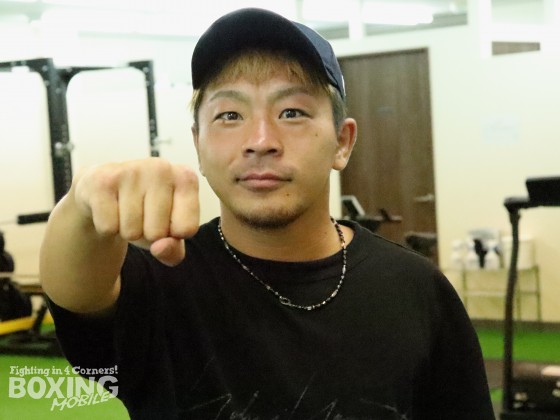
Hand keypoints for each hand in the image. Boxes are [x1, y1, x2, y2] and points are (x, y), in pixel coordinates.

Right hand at [72, 158, 198, 265]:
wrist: (104, 192)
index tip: (165, 219)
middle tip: (140, 214)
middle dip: (146, 234)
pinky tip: (109, 207)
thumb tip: (160, 247)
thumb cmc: (145, 214)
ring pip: (131, 232)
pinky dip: (107, 226)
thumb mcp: (168, 235)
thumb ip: (174, 250)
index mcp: (186, 178)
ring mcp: (132, 170)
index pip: (187, 229)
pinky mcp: (102, 180)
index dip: (172, 235)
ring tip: (124, 210)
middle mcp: (162, 168)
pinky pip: (108, 227)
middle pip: (157, 233)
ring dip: (126, 230)